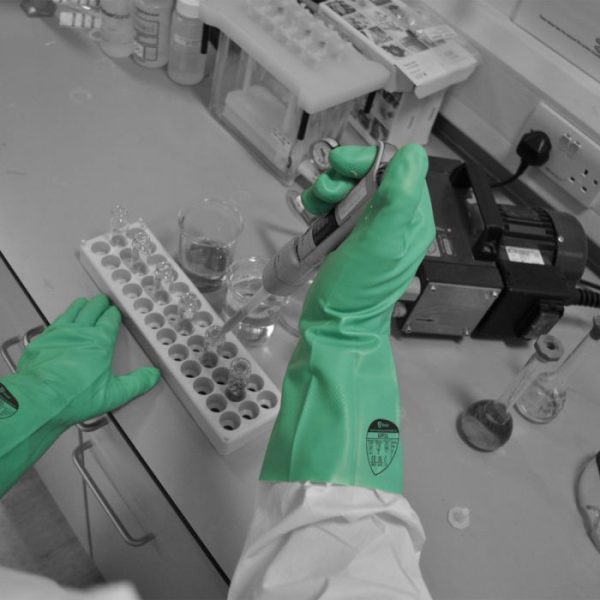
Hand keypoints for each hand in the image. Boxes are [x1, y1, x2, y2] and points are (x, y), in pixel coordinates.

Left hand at [0, 295, 159, 495]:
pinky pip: (54, 322)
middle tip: (103, 301)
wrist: (39, 401)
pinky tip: (61, 321)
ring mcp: (58, 334)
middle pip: (91, 309)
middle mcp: (79, 332)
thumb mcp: (115, 394)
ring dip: (81, 306)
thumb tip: (151, 376)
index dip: (115, 313)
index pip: (110, 319)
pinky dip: (62, 318)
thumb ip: (137, 383)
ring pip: (72, 311)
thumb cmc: (73, 398)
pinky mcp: (41, 341)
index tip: (116, 312)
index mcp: (99, 341)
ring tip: (84, 304)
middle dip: (100, 304)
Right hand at [261, 144, 434, 493]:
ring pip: (351, 191)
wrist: (333, 327)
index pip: (399, 170)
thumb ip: (397, 199)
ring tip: (314, 207)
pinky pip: (337, 211)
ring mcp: (370, 233)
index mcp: (411, 220)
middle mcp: (395, 223)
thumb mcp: (379, 243)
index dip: (370, 161)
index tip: (341, 166)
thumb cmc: (356, 288)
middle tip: (326, 192)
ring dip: (329, 190)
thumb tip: (412, 153)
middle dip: (344, 176)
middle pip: (371, 177)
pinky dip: (322, 207)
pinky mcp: (348, 242)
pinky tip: (311, 216)